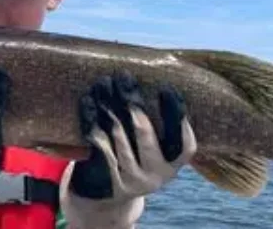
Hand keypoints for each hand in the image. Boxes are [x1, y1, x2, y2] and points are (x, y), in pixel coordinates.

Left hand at [59, 71, 196, 228]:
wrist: (105, 199)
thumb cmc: (134, 159)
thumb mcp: (153, 149)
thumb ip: (158, 124)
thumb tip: (155, 75)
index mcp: (174, 165)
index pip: (184, 143)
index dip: (177, 116)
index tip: (167, 88)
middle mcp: (156, 175)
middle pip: (146, 137)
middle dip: (134, 104)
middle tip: (124, 77)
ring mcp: (131, 179)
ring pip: (119, 137)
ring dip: (109, 106)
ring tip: (103, 83)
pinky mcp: (106, 178)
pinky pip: (98, 144)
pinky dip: (92, 120)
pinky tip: (88, 101)